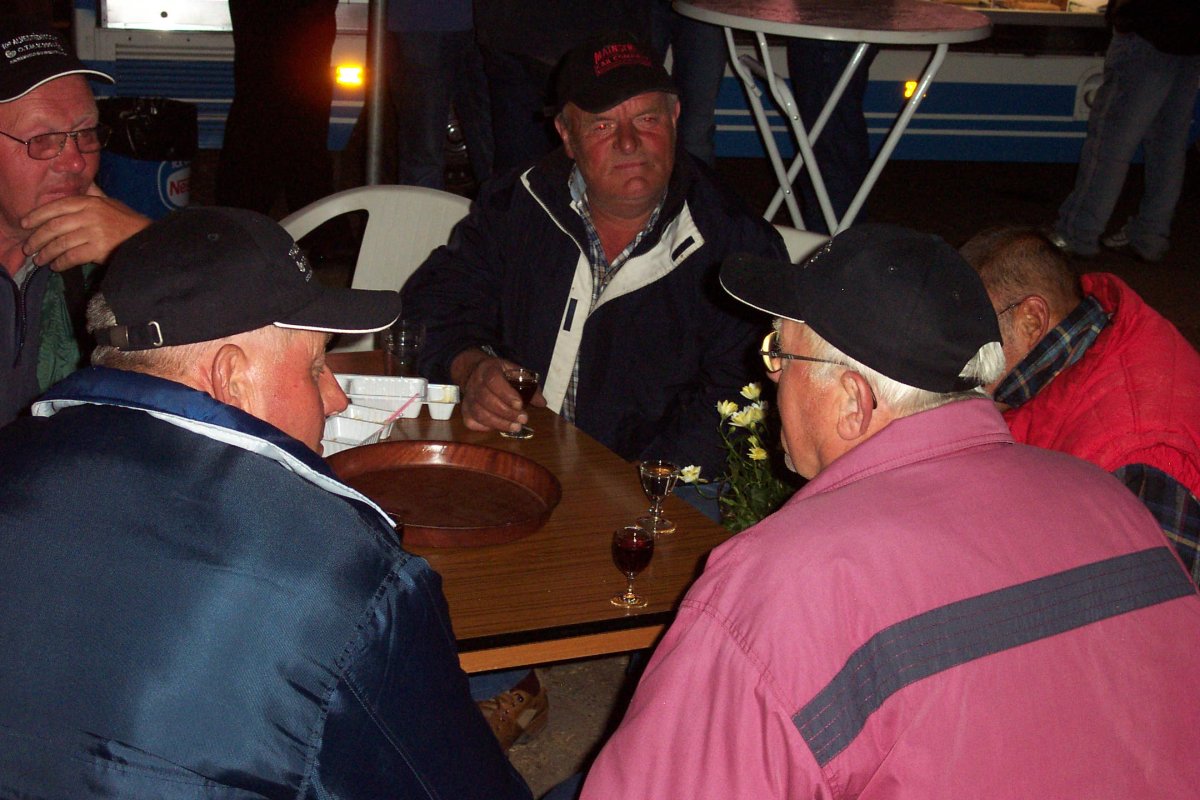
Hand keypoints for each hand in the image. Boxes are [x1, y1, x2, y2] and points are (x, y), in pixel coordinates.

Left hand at [21, 184, 150, 270]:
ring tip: (40, 260)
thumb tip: (84, 183)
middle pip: (54, 226)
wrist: (148, 239)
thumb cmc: (128, 222)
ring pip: (60, 243)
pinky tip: (56, 266)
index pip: (56, 206)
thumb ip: (94, 194)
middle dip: (37, 238)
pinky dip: (61, 263)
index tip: (25, 224)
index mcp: (90, 202)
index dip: (37, 215)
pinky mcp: (99, 249)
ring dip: (46, 253)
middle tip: (28, 248)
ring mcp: (94, 232)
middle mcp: (90, 215)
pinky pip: (72, 257)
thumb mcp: (111, 202)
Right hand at [452, 351, 545, 433]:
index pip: (493, 381)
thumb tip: (542, 402)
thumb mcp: (514, 371)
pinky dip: (484, 427)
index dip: (506, 394)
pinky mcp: (465, 410)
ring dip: (498, 423)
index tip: (520, 405)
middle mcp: (475, 383)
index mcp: (488, 369)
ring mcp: (468, 398)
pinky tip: (498, 427)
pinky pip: (471, 422)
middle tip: (523, 420)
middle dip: (506, 412)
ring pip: (479, 413)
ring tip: (515, 427)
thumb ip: (529, 385)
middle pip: (486, 400)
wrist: (474, 371)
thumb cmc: (499, 373)